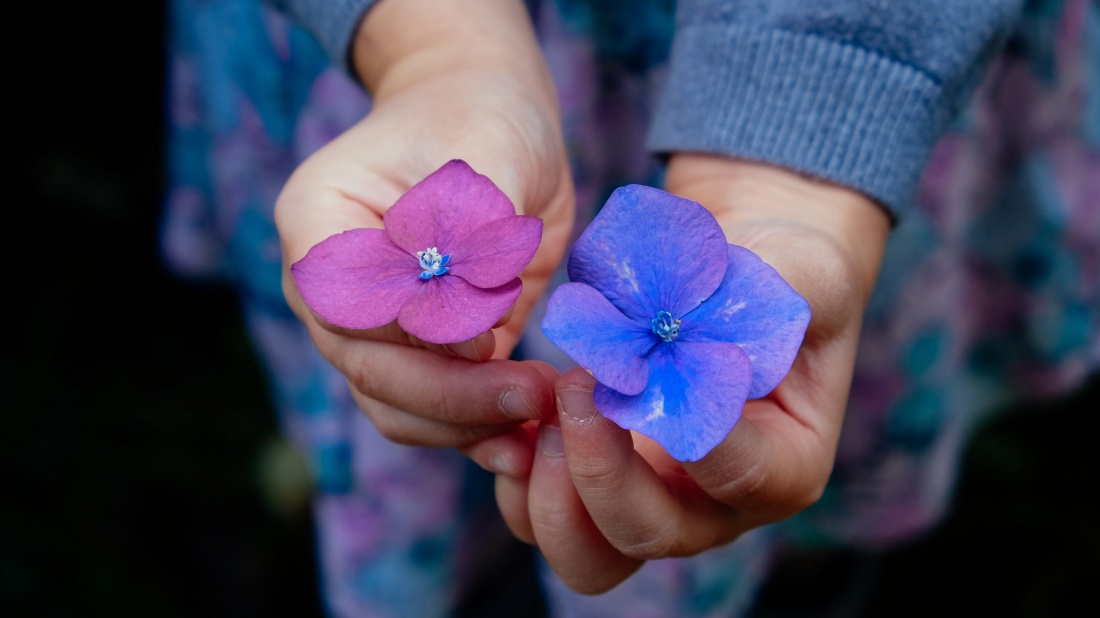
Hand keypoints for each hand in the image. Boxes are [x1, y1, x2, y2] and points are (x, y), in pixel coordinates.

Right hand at [275, 0, 572, 454]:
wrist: (495, 121)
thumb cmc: (480, 117)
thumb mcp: (486, 152)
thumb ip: (471, 231)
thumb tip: (463, 333)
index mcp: (319, 225)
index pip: (345, 309)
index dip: (412, 337)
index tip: (486, 338)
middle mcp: (334, 289)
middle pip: (369, 371)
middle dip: (452, 397)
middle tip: (533, 396)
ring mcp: (376, 328)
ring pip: (398, 406)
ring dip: (467, 425)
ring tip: (541, 417)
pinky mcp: (428, 352)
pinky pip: (440, 410)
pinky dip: (481, 428)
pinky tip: (531, 438)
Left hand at [493, 154, 889, 592]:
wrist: (731, 269)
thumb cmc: (780, 267)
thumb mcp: (798, 267)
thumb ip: (766, 298)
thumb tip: (685, 329)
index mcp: (784, 464)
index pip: (737, 473)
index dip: (684, 429)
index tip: (648, 365)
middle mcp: (716, 504)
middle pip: (647, 534)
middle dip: (598, 469)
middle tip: (574, 384)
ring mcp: (651, 501)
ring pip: (585, 555)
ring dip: (550, 489)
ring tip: (544, 406)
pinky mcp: (593, 483)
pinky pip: (539, 518)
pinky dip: (517, 475)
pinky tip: (517, 410)